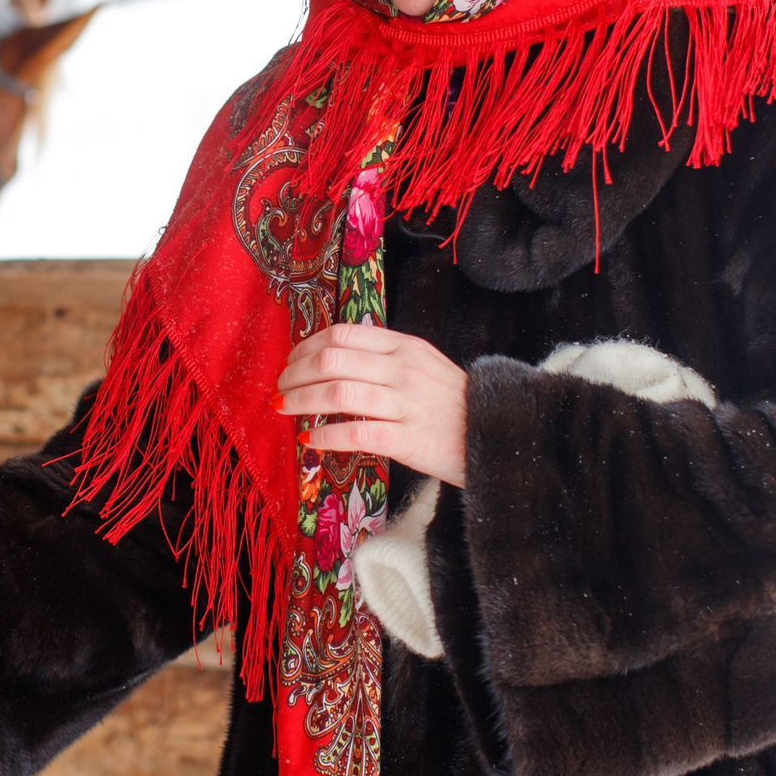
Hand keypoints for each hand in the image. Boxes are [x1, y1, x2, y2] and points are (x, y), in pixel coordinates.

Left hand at [273, 323, 469, 486]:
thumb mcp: (424, 365)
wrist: (496, 436)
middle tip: (279, 387)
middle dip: (295, 373)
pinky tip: (310, 440)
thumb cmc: (453, 404)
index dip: (307, 346)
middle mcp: (403, 370)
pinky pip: (355, 433)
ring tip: (284, 409)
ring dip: (301, 401)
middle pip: (332, 360)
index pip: (343, 335)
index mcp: (405, 347)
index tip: (290, 361)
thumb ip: (384, 357)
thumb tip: (333, 358)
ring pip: (337, 394)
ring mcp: (406, 404)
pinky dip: (325, 437)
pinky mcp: (408, 439)